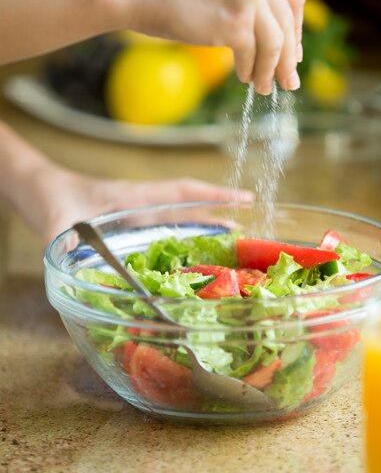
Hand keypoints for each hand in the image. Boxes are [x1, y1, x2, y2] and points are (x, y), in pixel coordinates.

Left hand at [27, 166, 252, 246]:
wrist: (42, 191)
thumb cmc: (53, 199)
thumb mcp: (58, 224)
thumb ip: (66, 247)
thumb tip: (76, 282)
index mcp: (132, 197)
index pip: (179, 191)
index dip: (212, 195)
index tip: (243, 199)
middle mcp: (141, 204)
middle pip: (186, 207)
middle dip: (218, 215)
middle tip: (247, 233)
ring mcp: (138, 214)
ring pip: (178, 219)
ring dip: (203, 228)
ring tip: (230, 246)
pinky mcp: (131, 224)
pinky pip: (164, 231)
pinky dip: (182, 240)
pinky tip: (190, 258)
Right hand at [123, 0, 304, 94]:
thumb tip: (280, 36)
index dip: (297, 29)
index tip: (294, 52)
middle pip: (288, 22)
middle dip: (288, 58)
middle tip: (289, 81)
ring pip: (275, 43)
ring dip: (270, 70)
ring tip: (264, 86)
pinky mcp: (235, 21)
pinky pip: (253, 54)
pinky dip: (250, 70)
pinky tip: (243, 76)